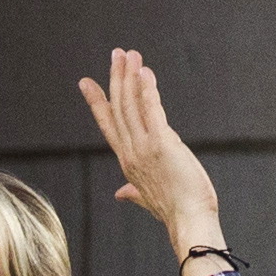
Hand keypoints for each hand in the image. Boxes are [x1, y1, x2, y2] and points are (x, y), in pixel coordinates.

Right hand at [76, 50, 224, 267]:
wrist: (189, 221)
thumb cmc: (175, 210)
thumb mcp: (147, 198)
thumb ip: (133, 191)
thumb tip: (121, 193)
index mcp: (127, 161)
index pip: (109, 125)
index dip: (98, 102)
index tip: (87, 82)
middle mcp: (131, 152)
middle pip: (119, 108)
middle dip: (116, 78)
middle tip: (116, 53)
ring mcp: (144, 148)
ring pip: (132, 105)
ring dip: (131, 77)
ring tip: (130, 55)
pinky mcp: (162, 144)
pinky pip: (152, 111)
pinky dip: (147, 90)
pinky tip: (145, 73)